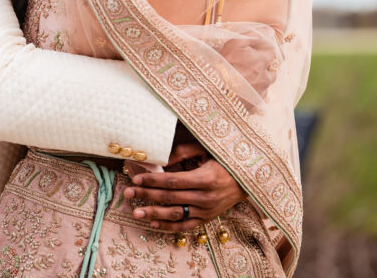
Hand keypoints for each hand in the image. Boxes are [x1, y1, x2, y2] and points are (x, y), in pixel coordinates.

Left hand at [123, 142, 246, 230]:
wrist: (248, 179)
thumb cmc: (224, 159)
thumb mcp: (207, 150)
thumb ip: (183, 153)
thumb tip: (160, 160)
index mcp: (206, 178)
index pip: (173, 181)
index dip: (153, 180)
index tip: (136, 178)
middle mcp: (206, 197)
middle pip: (170, 198)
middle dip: (146, 195)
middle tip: (128, 192)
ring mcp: (207, 211)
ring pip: (175, 215)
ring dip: (153, 214)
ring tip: (135, 212)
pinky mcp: (207, 219)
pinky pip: (185, 226)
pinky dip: (169, 226)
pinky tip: (154, 223)